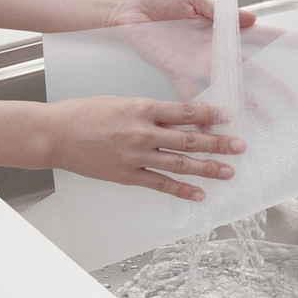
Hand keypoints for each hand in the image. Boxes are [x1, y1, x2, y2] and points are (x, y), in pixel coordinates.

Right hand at [47, 97, 245, 199]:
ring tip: (229, 172)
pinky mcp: (128, 176)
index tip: (230, 116)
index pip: (185, 111)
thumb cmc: (87, 113)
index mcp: (142, 108)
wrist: (56, 134)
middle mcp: (143, 133)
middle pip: (189, 139)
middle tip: (240, 147)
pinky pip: (160, 185)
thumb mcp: (123, 102)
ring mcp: (136, 156)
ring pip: (180, 164)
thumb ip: (152, 112)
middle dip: (218, 143)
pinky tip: (200, 195)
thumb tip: (183, 119)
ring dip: (207, 168)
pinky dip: (182, 191)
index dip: (210, 114)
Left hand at [107, 0, 297, 115]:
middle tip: (291, 99)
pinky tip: (217, 127)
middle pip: (249, 68)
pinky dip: (203, 112)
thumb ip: (215, 9)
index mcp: (218, 27)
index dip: (278, 40)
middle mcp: (212, 49)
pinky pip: (193, 95)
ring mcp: (197, 63)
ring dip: (246, 104)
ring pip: (228, 86)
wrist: (125, 8)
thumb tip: (248, 18)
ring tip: (264, 120)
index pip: (254, 34)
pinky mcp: (177, 72)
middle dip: (272, 84)